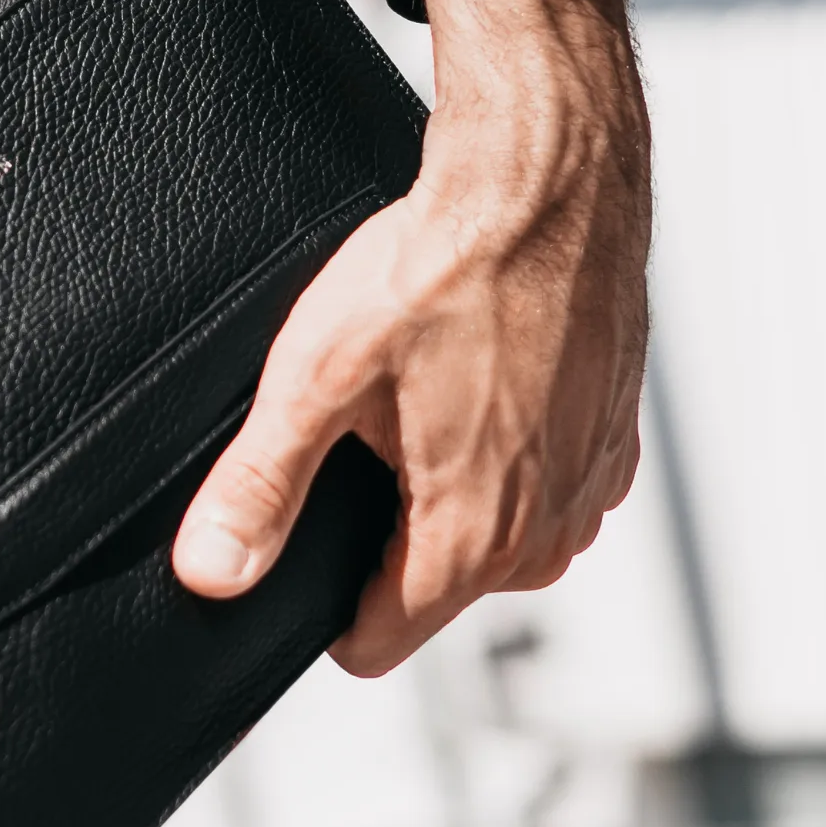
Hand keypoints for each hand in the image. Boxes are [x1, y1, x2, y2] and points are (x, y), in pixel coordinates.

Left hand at [171, 0, 649, 674]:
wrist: (546, 183)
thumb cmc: (440, 268)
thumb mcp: (316, 381)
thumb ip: (258, 487)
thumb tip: (210, 573)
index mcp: (472, 539)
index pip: (378, 643)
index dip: (321, 605)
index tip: (298, 539)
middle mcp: (547, 534)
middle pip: (433, 594)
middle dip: (383, 540)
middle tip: (359, 440)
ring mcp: (591, 489)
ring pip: (491, 546)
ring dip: (448, 499)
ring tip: (417, 405)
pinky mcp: (615, 442)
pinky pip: (542, 491)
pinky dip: (504, 459)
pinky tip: (473, 389)